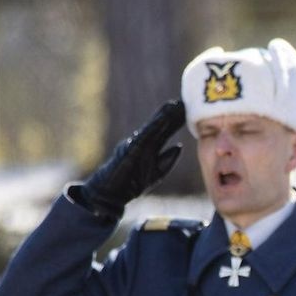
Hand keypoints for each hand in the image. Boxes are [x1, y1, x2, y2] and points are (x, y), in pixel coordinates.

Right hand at [73, 100, 184, 220]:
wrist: (110, 194)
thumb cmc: (131, 184)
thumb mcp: (156, 172)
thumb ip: (167, 159)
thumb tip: (179, 146)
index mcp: (148, 149)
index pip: (164, 132)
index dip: (175, 122)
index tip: (185, 110)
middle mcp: (141, 143)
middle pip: (159, 126)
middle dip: (171, 115)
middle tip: (182, 102)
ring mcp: (134, 145)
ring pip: (151, 128)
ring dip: (163, 116)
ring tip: (173, 105)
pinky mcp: (130, 150)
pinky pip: (143, 137)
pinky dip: (153, 128)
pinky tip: (162, 119)